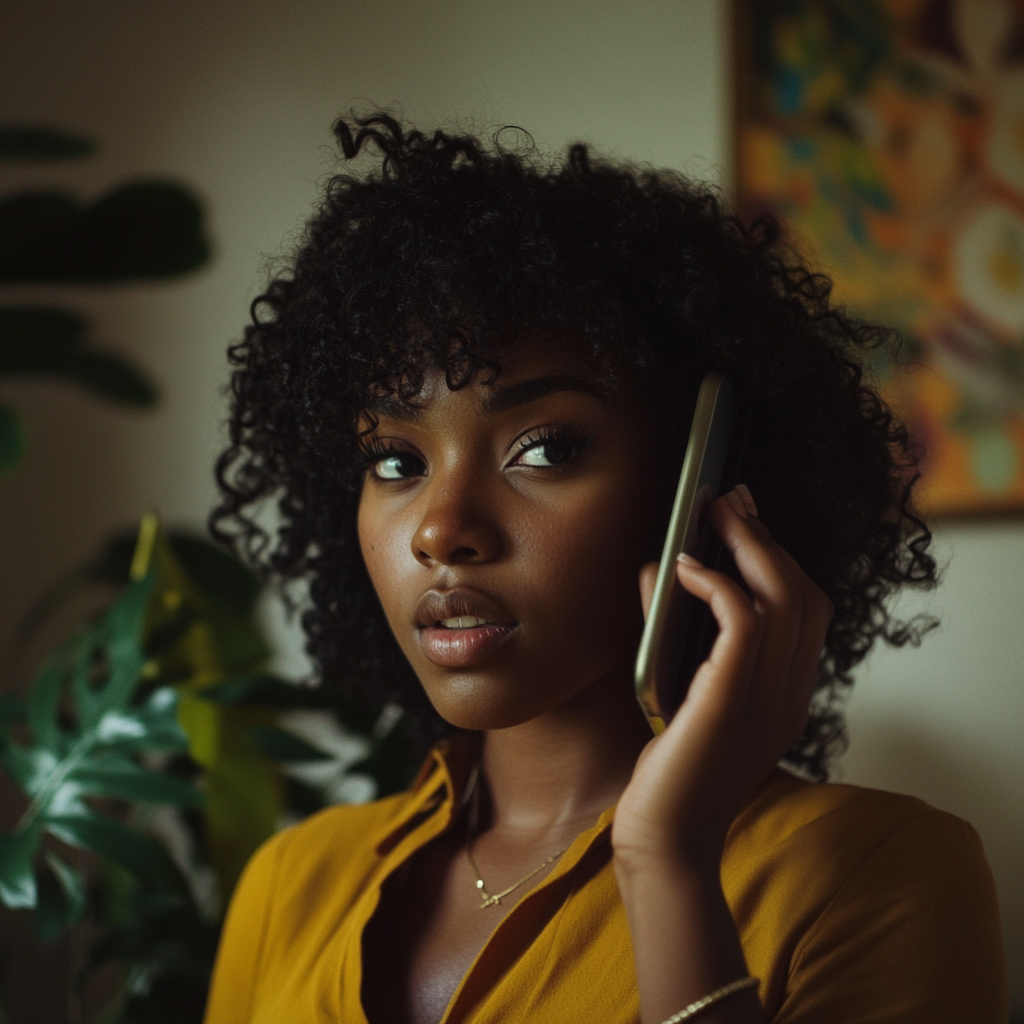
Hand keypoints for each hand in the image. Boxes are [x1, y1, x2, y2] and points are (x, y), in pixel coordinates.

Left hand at [612, 485, 833, 870]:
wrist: (662, 841)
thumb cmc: (666, 770)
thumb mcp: (680, 690)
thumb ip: (676, 633)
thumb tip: (658, 568)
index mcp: (785, 694)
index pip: (808, 611)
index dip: (781, 558)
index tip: (747, 520)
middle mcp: (788, 695)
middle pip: (804, 595)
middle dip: (767, 538)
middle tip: (731, 500)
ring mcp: (768, 702)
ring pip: (784, 600)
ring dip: (747, 547)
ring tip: (712, 516)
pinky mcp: (730, 703)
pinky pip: (743, 623)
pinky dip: (716, 585)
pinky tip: (684, 570)